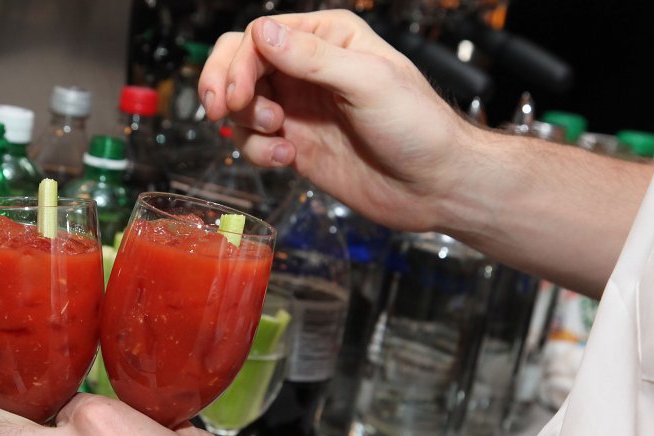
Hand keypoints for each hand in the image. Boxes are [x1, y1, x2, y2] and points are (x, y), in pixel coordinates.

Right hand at [198, 10, 476, 232]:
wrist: (432, 186)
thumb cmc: (418, 128)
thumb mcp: (368, 82)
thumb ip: (314, 58)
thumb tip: (264, 32)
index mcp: (328, 39)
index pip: (259, 36)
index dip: (240, 64)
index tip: (238, 95)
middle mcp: (307, 69)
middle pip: (238, 63)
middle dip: (224, 85)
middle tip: (221, 110)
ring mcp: (297, 108)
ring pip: (239, 105)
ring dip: (246, 123)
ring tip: (278, 136)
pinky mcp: (293, 144)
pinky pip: (252, 141)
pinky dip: (259, 152)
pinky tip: (288, 159)